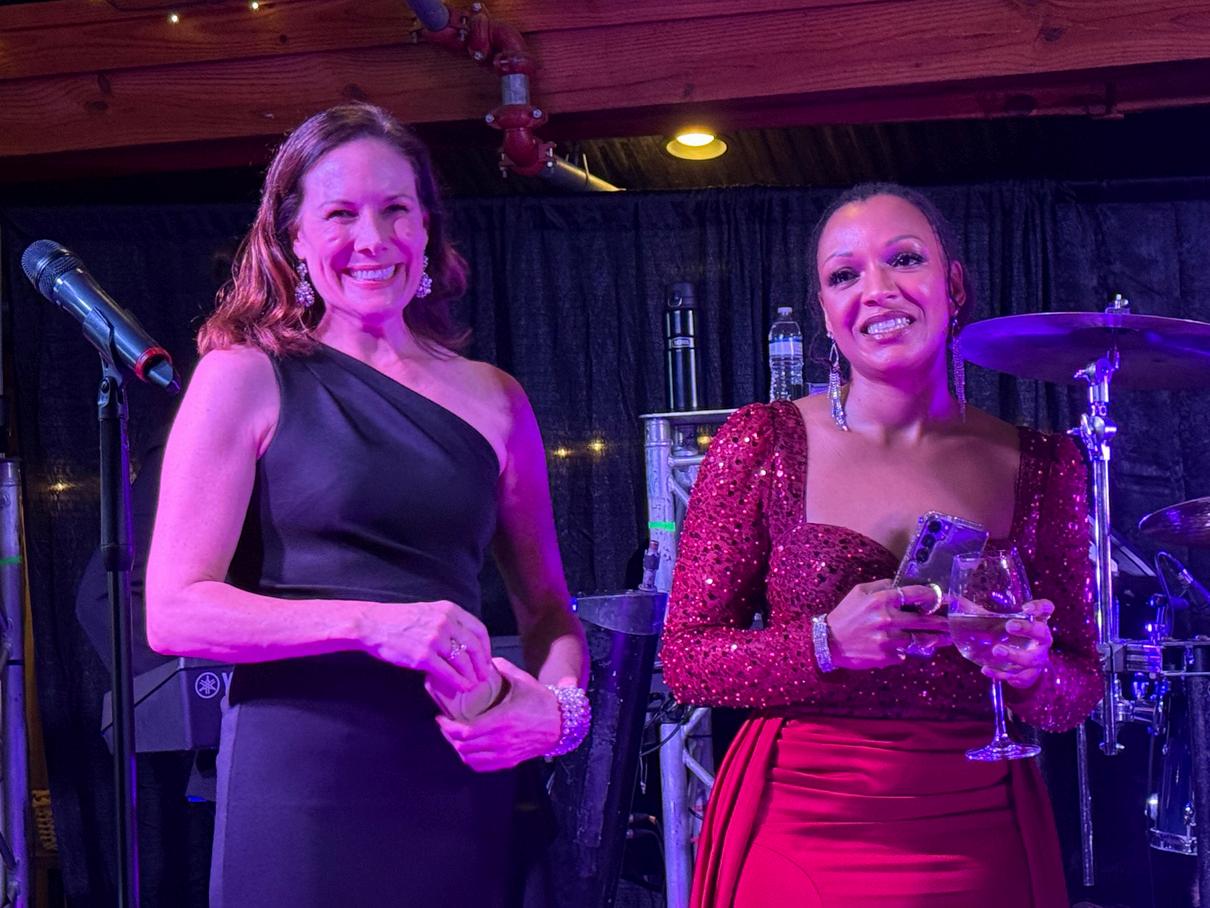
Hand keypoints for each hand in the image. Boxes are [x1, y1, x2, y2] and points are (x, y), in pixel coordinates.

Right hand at [359, 600, 490, 695]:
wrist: (373, 624)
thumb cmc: (400, 619)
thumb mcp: (430, 611)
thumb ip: (449, 622)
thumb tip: (465, 641)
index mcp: (450, 610)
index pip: (479, 630)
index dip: (486, 647)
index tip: (486, 658)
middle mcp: (446, 623)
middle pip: (475, 647)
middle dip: (482, 664)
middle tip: (484, 676)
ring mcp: (435, 639)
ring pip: (463, 661)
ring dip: (472, 676)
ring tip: (474, 684)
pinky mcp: (423, 656)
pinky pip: (448, 672)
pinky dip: (458, 682)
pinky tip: (462, 688)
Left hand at [435, 658, 561, 771]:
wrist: (561, 723)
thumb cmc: (541, 701)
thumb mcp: (523, 681)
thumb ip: (502, 668)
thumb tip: (484, 658)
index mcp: (503, 720)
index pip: (465, 731)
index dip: (447, 727)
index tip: (440, 718)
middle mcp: (502, 741)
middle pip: (463, 746)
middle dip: (448, 736)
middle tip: (444, 725)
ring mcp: (505, 754)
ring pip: (470, 759)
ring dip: (458, 748)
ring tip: (454, 736)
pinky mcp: (509, 762)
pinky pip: (481, 766)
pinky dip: (469, 759)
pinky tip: (467, 748)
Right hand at [826, 579, 951, 670]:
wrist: (828, 642)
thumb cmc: (845, 614)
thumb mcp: (859, 592)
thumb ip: (882, 586)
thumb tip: (901, 584)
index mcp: (882, 600)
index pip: (917, 595)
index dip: (935, 596)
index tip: (947, 598)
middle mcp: (888, 619)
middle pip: (925, 621)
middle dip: (943, 622)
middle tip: (955, 622)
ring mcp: (888, 640)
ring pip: (919, 640)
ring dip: (935, 640)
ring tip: (946, 639)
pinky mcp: (887, 656)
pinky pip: (904, 653)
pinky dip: (906, 651)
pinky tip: (907, 649)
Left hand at [978, 598, 1054, 688]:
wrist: (1022, 668)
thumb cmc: (1007, 637)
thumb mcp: (996, 622)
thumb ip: (978, 612)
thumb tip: (951, 599)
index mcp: (1036, 622)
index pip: (1046, 609)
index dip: (1040, 607)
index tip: (1025, 607)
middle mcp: (1041, 640)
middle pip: (1042, 633)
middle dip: (1027, 629)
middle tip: (1010, 626)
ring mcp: (1037, 659)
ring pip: (1032, 659)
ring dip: (1014, 655)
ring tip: (997, 650)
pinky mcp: (1029, 676)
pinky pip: (1019, 677)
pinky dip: (1001, 674)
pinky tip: (986, 670)